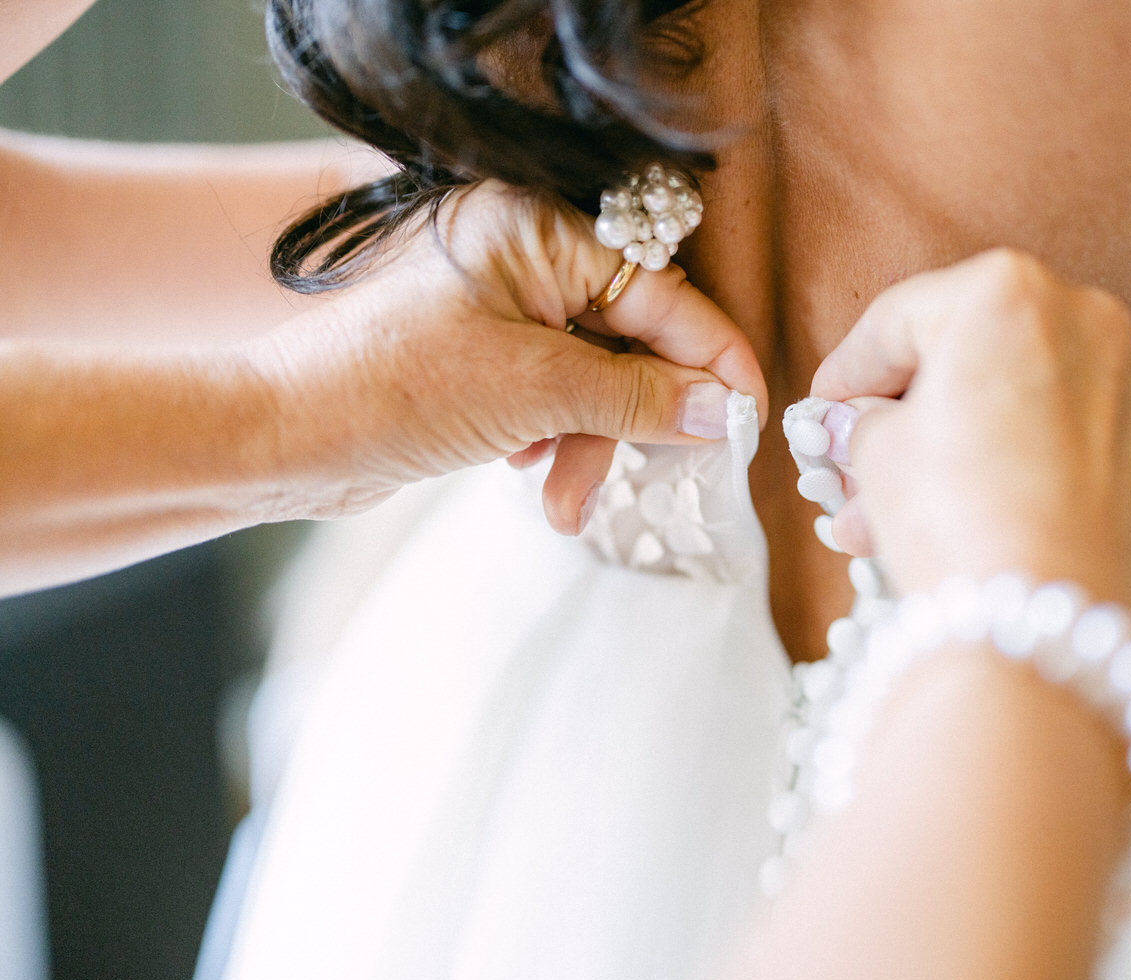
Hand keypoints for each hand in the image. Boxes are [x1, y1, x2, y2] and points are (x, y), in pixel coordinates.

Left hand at [250, 181, 766, 532]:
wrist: (284, 441)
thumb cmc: (391, 391)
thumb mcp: (536, 393)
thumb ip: (640, 398)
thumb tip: (727, 411)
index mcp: (537, 232)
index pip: (662, 292)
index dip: (712, 359)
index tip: (749, 416)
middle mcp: (524, 260)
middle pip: (634, 339)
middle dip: (637, 416)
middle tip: (666, 468)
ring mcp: (505, 311)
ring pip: (598, 380)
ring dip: (592, 445)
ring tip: (562, 499)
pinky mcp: (488, 360)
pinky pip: (558, 399)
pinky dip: (556, 442)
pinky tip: (525, 474)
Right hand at [811, 250, 1130, 620]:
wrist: (1041, 628)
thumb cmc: (958, 522)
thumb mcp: (876, 454)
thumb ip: (867, 420)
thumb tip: (868, 423)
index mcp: (1007, 294)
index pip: (900, 319)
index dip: (848, 369)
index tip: (826, 405)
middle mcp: (1085, 322)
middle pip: (969, 354)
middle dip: (906, 413)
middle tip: (856, 459)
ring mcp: (1129, 390)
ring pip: (1018, 403)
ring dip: (953, 448)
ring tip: (891, 513)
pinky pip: (1062, 443)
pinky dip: (1014, 468)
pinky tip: (964, 519)